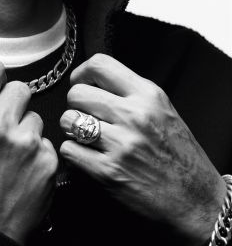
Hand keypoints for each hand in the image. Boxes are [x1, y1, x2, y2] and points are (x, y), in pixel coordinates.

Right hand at [0, 51, 57, 244]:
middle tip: (3, 127)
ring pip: (36, 116)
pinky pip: (48, 143)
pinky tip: (24, 170)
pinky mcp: (49, 161)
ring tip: (12, 154)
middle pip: (21, 88)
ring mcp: (27, 143)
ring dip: (27, 131)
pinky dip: (39, 154)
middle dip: (14, 104)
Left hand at [59, 53, 225, 243]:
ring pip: (68, 120)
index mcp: (147, 95)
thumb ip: (130, 92)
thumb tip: (93, 81)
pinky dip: (73, 154)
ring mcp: (121, 144)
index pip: (99, 64)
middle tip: (85, 115)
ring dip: (72, 129)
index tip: (81, 83)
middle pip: (77, 93)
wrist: (197, 200)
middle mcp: (134, 115)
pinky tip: (87, 156)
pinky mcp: (109, 172)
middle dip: (75, 104)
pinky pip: (69, 150)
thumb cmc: (179, 155)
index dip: (81, 73)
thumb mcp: (162, 109)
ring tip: (86, 136)